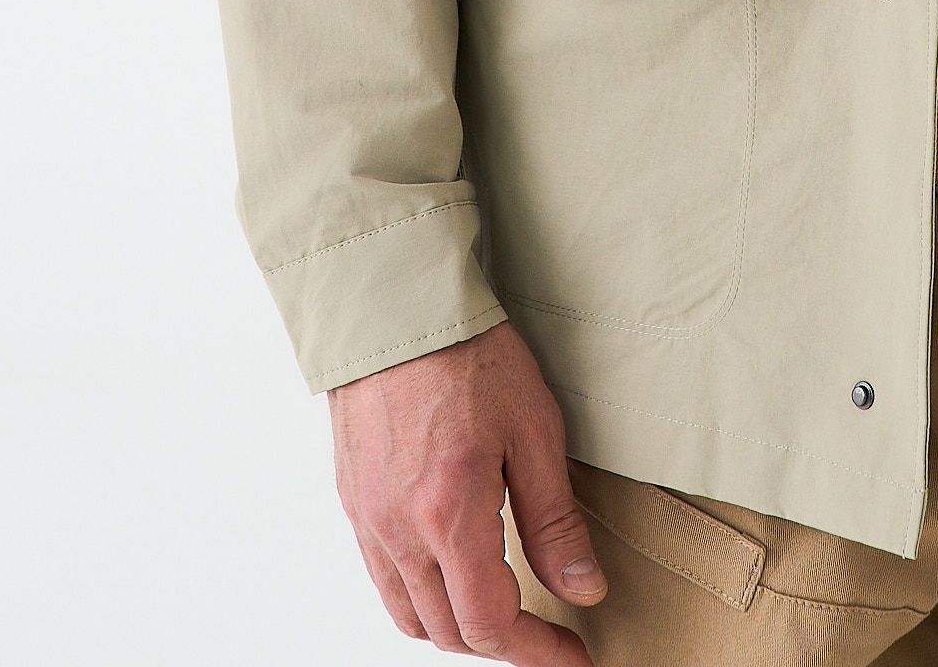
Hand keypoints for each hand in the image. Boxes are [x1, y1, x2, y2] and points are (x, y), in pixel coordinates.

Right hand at [330, 321, 608, 657]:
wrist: (396, 306)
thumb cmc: (468, 353)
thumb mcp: (534, 429)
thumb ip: (555, 521)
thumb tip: (583, 590)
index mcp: (447, 515)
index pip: (489, 624)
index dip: (537, 651)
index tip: (573, 657)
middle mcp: (398, 530)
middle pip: (448, 631)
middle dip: (502, 642)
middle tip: (549, 631)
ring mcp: (368, 520)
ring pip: (409, 616)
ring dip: (456, 626)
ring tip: (502, 606)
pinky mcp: (353, 501)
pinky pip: (383, 579)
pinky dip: (420, 595)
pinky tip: (452, 568)